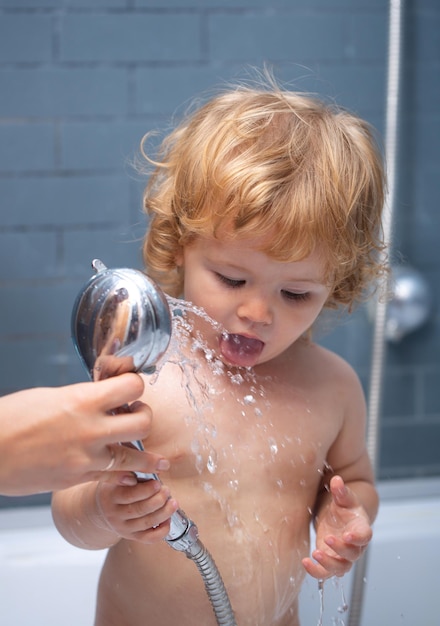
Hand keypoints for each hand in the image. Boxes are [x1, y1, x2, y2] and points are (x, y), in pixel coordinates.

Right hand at [0, 373, 169, 495]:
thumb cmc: (12, 419)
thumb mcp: (51, 397)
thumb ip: (83, 398)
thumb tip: (104, 398)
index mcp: (83, 400)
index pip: (133, 386)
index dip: (136, 384)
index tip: (130, 387)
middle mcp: (91, 429)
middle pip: (144, 421)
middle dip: (144, 414)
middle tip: (135, 414)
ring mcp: (87, 457)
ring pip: (137, 456)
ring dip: (147, 454)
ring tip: (154, 457)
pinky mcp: (79, 478)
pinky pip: (116, 476)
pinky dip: (126, 474)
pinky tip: (132, 473)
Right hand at [94, 475, 178, 543]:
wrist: (102, 508)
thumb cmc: (115, 487)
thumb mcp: (116, 475)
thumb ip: (132, 471)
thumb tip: (155, 465)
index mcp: (111, 496)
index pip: (129, 495)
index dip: (146, 490)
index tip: (158, 483)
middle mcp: (115, 514)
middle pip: (139, 510)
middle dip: (158, 500)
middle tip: (167, 491)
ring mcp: (122, 527)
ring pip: (146, 523)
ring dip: (164, 513)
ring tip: (173, 503)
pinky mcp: (131, 536)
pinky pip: (148, 538)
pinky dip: (162, 531)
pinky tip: (168, 520)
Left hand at [302, 475, 372, 579]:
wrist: (338, 517)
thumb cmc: (344, 508)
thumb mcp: (343, 498)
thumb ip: (341, 491)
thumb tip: (337, 480)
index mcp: (361, 528)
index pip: (365, 536)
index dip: (358, 537)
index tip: (348, 535)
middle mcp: (354, 546)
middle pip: (353, 554)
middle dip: (341, 549)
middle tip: (328, 539)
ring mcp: (342, 556)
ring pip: (341, 567)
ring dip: (329, 564)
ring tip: (315, 554)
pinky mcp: (330, 561)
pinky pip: (326, 573)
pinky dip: (316, 571)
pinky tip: (305, 562)